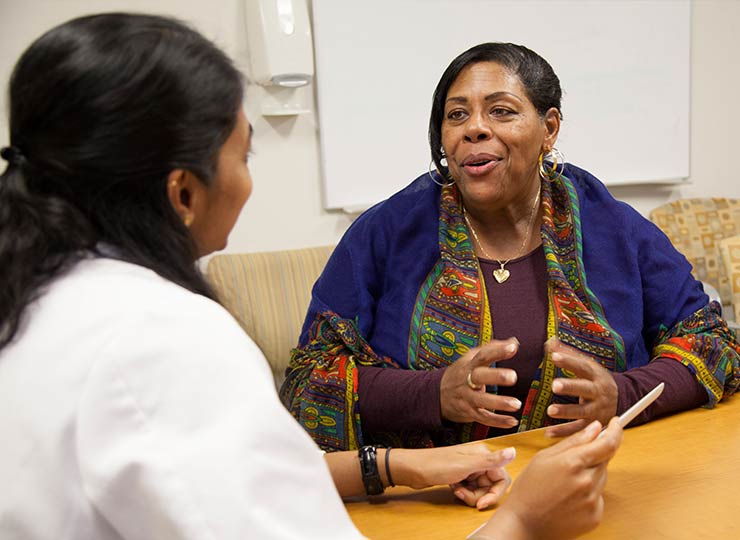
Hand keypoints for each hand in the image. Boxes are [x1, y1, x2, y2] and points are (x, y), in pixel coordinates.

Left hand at [393, 444, 514, 509]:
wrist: (413, 469)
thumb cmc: (436, 464)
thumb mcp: (466, 465)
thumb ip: (491, 460)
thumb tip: (514, 451)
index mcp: (483, 454)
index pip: (502, 478)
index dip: (494, 494)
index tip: (481, 503)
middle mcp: (478, 460)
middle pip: (491, 486)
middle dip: (479, 495)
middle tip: (462, 493)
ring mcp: (469, 468)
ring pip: (481, 489)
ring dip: (470, 495)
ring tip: (456, 489)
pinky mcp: (461, 475)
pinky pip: (471, 489)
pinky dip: (464, 492)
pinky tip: (453, 488)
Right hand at [439, 338, 521, 428]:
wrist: (436, 393)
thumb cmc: (460, 373)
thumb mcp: (471, 357)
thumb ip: (492, 349)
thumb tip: (514, 341)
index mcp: (470, 364)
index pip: (483, 355)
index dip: (497, 351)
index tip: (512, 348)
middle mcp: (467, 379)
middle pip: (479, 376)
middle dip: (496, 376)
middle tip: (513, 377)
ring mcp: (467, 397)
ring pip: (481, 400)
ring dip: (499, 403)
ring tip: (516, 404)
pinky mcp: (468, 412)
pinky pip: (483, 418)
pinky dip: (497, 421)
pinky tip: (512, 421)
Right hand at [477, 417, 622, 539]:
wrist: (524, 523)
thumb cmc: (529, 488)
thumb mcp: (544, 457)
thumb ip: (573, 441)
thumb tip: (595, 427)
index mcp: (572, 462)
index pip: (607, 443)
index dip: (616, 431)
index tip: (617, 423)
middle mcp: (586, 481)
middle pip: (604, 460)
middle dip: (593, 456)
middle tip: (572, 463)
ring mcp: (592, 501)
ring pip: (601, 478)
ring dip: (590, 475)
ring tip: (565, 484)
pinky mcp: (595, 516)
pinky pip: (599, 497)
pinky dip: (588, 494)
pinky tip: (569, 499)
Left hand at [544, 337, 617, 437]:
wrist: (622, 399)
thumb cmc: (595, 379)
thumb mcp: (587, 365)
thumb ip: (568, 354)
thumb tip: (549, 340)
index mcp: (596, 375)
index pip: (582, 366)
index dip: (569, 361)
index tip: (554, 356)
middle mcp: (598, 392)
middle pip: (584, 389)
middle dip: (570, 387)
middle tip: (554, 385)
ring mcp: (597, 409)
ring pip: (583, 412)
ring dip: (566, 412)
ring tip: (550, 410)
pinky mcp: (593, 425)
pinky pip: (578, 429)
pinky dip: (564, 432)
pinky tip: (548, 433)